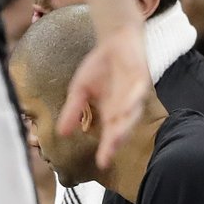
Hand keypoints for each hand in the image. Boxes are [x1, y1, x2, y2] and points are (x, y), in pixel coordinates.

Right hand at [57, 23, 149, 167]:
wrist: (114, 40)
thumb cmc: (99, 66)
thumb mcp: (80, 89)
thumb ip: (74, 109)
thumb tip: (61, 133)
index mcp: (112, 111)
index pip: (111, 134)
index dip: (108, 148)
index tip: (102, 163)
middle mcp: (126, 106)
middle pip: (123, 127)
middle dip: (117, 140)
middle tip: (110, 153)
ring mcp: (135, 92)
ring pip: (133, 111)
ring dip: (125, 122)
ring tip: (117, 135)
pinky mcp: (142, 77)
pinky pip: (139, 90)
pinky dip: (133, 98)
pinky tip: (126, 107)